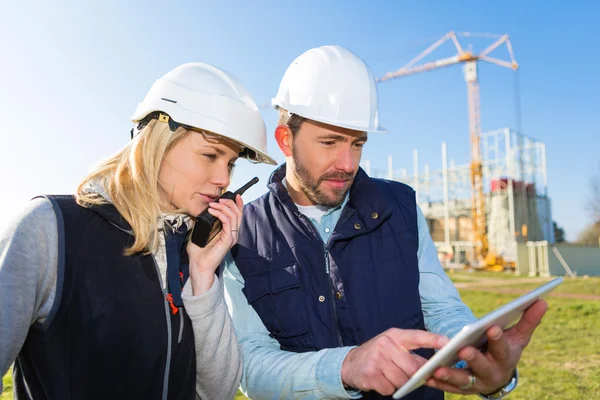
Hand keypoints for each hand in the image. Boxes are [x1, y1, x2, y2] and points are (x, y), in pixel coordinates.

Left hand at [187, 194, 242, 294]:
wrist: (198, 265)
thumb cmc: (199, 252)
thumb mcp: (201, 232)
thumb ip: (204, 222)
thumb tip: (201, 211)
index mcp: (229, 232)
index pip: (238, 215)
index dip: (238, 204)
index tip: (234, 195)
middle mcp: (233, 234)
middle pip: (238, 213)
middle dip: (229, 203)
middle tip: (219, 200)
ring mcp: (231, 237)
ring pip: (234, 216)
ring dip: (224, 207)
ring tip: (213, 205)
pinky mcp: (228, 240)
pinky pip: (228, 223)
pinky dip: (221, 214)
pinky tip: (213, 212)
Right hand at [341, 328, 449, 395]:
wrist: (350, 363)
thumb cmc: (378, 355)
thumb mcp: (392, 347)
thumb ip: (411, 353)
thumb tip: (433, 366)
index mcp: (395, 336)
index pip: (418, 336)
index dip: (434, 339)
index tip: (449, 343)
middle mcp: (386, 344)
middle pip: (413, 367)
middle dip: (414, 376)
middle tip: (411, 376)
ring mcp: (377, 359)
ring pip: (402, 380)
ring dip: (399, 383)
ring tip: (389, 375)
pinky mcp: (371, 374)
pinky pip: (390, 389)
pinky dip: (388, 388)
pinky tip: (381, 380)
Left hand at [426, 299, 547, 394]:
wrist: (499, 376)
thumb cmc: (507, 350)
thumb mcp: (518, 336)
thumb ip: (528, 320)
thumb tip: (543, 300)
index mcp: (506, 358)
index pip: (502, 348)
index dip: (497, 339)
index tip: (492, 327)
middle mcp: (492, 373)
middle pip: (482, 366)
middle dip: (473, 358)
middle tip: (463, 349)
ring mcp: (477, 382)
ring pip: (464, 380)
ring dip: (451, 375)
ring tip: (437, 368)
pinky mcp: (462, 388)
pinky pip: (449, 387)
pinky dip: (438, 383)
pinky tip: (427, 376)